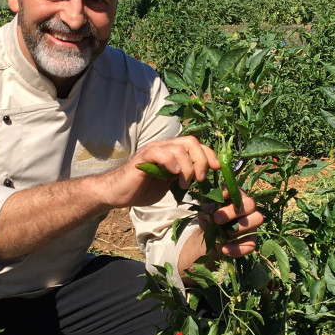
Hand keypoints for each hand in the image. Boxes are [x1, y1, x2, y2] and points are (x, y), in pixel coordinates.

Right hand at [99, 135, 218, 208]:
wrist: (117, 193)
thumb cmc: (142, 189)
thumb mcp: (169, 184)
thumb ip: (183, 176)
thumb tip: (202, 177)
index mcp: (172, 152)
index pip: (195, 144)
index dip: (209, 155)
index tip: (216, 169)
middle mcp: (164, 146)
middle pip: (191, 141)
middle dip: (202, 160)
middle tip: (201, 179)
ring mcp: (154, 150)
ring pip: (179, 148)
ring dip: (188, 167)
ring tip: (185, 183)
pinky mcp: (143, 157)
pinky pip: (161, 153)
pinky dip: (172, 163)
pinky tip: (174, 175)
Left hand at [205, 187, 263, 257]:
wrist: (210, 240)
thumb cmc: (209, 221)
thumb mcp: (204, 214)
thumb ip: (206, 211)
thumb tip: (211, 214)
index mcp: (236, 198)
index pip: (238, 191)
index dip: (231, 193)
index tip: (220, 198)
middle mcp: (248, 209)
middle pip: (251, 204)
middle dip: (234, 211)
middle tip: (217, 219)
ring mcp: (252, 224)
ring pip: (257, 219)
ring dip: (240, 227)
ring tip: (224, 233)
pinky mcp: (252, 240)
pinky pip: (251, 244)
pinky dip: (237, 249)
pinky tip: (224, 249)